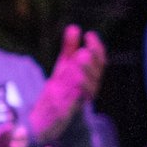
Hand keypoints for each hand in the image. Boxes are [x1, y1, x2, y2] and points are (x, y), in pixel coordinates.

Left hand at [28, 25, 106, 142]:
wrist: (46, 118)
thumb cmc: (59, 90)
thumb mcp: (64, 66)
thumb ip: (70, 48)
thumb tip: (74, 28)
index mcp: (89, 76)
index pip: (100, 61)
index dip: (97, 47)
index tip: (89, 35)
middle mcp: (89, 88)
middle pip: (98, 72)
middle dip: (94, 58)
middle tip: (85, 48)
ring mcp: (80, 100)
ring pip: (90, 85)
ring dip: (86, 71)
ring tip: (80, 59)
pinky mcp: (69, 110)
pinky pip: (76, 100)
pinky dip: (76, 88)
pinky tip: (73, 77)